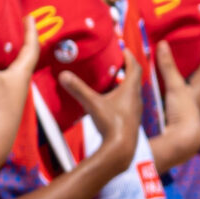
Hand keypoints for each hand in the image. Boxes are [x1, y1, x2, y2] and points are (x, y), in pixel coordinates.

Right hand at [0, 26, 40, 137]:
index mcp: (21, 74)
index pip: (31, 48)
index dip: (31, 32)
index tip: (30, 17)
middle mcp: (18, 82)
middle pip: (23, 57)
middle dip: (20, 41)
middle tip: (14, 27)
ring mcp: (9, 93)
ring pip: (11, 68)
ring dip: (7, 55)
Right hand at [60, 47, 142, 165]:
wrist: (121, 149)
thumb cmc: (111, 124)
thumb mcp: (92, 104)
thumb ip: (78, 89)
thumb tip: (63, 75)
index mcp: (130, 90)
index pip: (135, 67)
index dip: (130, 56)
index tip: (123, 49)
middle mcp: (136, 98)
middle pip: (135, 79)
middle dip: (127, 69)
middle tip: (117, 62)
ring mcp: (135, 110)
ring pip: (133, 92)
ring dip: (125, 84)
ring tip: (112, 80)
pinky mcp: (131, 120)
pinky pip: (129, 103)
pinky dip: (122, 97)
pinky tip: (111, 102)